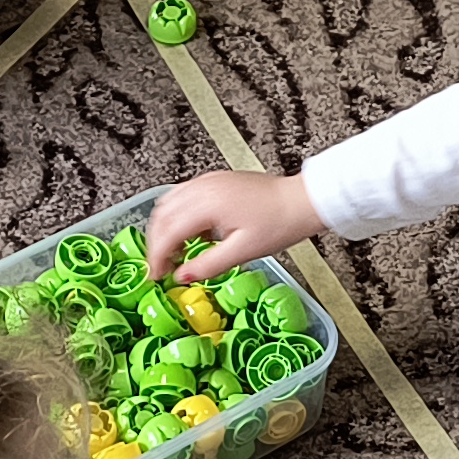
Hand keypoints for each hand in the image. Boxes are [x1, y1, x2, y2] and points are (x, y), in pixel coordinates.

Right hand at [146, 168, 320, 281]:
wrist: (302, 201)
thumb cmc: (280, 223)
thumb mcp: (243, 252)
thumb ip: (208, 264)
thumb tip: (181, 276)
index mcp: (207, 203)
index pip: (168, 231)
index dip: (157, 256)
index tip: (156, 275)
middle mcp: (203, 187)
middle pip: (162, 215)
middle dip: (156, 243)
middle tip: (161, 267)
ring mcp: (208, 181)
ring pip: (169, 203)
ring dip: (164, 228)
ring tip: (174, 253)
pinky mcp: (215, 181)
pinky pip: (183, 196)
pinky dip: (177, 216)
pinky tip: (190, 234)